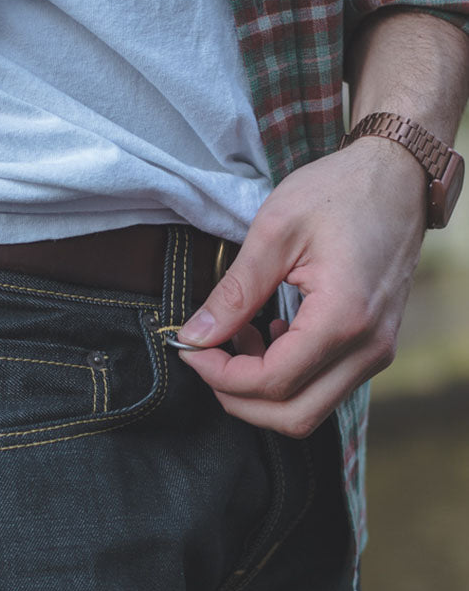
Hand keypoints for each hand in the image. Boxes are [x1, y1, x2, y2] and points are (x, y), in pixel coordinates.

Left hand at [175, 137, 426, 437]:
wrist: (399, 174)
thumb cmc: (339, 192)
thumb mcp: (274, 232)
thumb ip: (233, 293)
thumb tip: (193, 336)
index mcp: (345, 318)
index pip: (272, 382)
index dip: (220, 376)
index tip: (191, 350)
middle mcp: (369, 347)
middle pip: (292, 416)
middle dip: (237, 398)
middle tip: (206, 357)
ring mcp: (376, 352)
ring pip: (307, 409)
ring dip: (260, 389)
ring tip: (236, 338)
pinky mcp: (372, 347)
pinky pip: (323, 387)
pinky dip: (284, 377)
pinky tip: (265, 334)